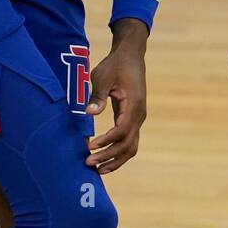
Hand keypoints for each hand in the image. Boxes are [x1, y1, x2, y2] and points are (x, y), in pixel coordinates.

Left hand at [84, 20, 147, 174]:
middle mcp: (139, 115)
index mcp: (134, 105)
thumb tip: (89, 113)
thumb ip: (97, 95)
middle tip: (88, 162)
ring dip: (115, 161)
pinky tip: (104, 162)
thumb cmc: (115, 65)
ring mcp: (137, 120)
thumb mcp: (103, 76)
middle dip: (108, 156)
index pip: (122, 130)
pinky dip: (118, 155)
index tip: (90, 146)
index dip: (106, 141)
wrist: (130, 57)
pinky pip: (128, 143)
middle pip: (127, 145)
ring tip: (97, 170)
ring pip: (130, 148)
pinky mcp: (132, 121)